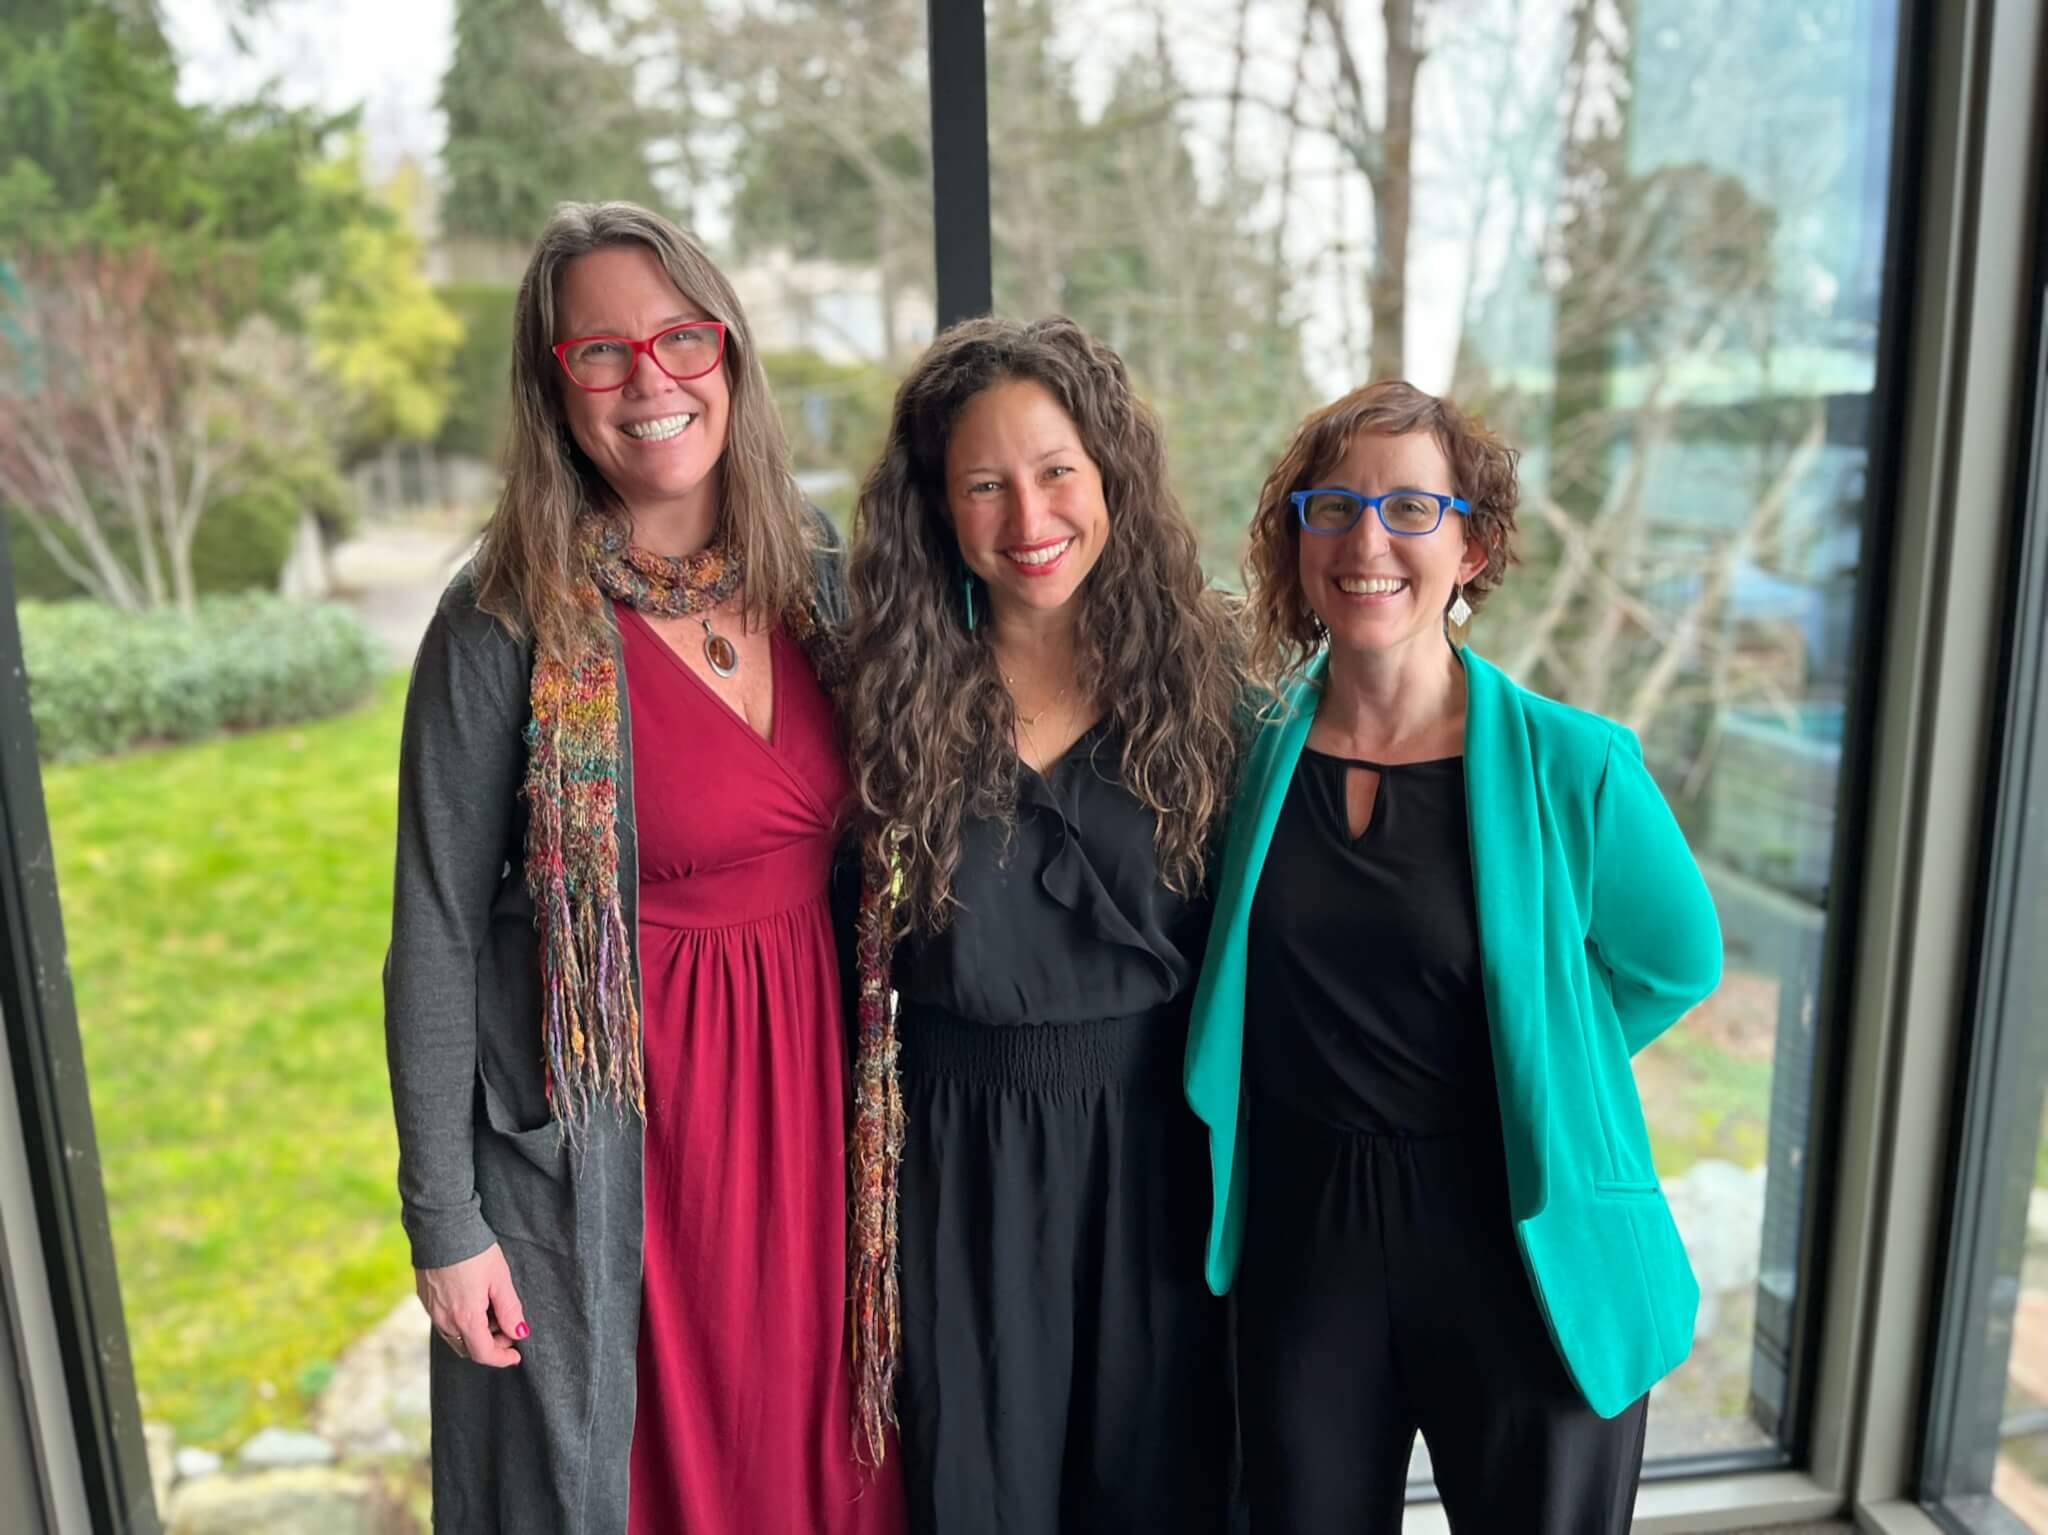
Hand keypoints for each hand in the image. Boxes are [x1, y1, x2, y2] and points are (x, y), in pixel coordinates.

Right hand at [416, 1243, 528, 1367]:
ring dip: (475, 1334)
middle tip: (507, 1329)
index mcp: (466, 1318)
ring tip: (492, 1311)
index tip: (516, 1355)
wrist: (441, 1227)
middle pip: (468, 1349)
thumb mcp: (500, 1279)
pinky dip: (461, 1322)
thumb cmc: (474, 1251)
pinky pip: (445, 1323)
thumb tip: (519, 1333)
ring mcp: (432, 1311)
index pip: (483, 1353)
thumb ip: (510, 1310)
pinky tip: (474, 1301)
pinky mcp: (425, 1299)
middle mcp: (445, 1320)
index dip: (502, 1358)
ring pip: (455, 1337)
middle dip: (490, 1345)